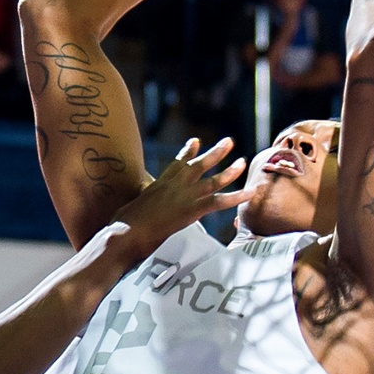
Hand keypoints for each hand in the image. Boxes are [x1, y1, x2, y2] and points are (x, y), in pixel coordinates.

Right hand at [113, 137, 254, 258]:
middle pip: (199, 165)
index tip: (196, 141)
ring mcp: (184, 196)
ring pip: (213, 180)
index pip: (177, 164)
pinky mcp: (191, 210)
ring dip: (230, 171)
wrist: (125, 232)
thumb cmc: (122, 226)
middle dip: (215, 153)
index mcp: (160, 184)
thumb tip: (130, 212)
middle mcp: (174, 185)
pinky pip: (220, 201)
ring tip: (242, 160)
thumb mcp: (130, 210)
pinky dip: (238, 197)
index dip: (188, 152)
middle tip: (228, 142)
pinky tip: (251, 192)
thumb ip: (138, 207)